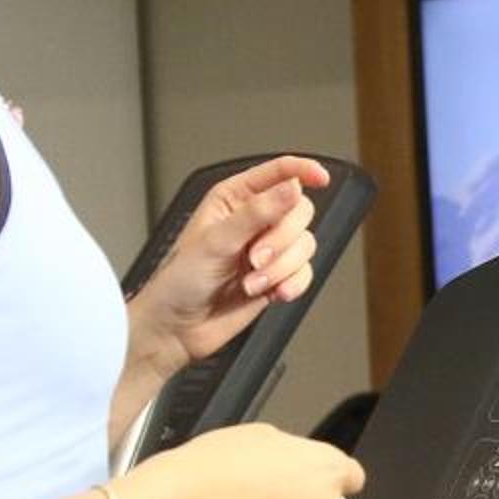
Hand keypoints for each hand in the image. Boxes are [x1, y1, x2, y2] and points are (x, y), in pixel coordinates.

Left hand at [128, 156, 328, 369]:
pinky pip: (306, 272)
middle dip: (281, 240)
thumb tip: (292, 188)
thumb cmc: (180, 281)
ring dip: (282, 268)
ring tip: (253, 282)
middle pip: (299, 211)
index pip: (278, 172)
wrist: (177, 328)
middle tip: (254, 258)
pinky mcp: (277, 276)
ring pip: (305, 244)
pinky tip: (272, 293)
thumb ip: (258, 213)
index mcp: (235, 199)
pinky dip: (292, 284)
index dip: (302, 170)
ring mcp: (268, 249)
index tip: (321, 178)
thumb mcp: (217, 241)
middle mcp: (255, 220)